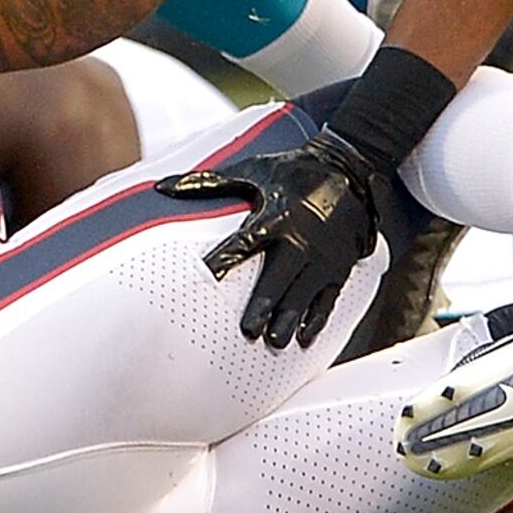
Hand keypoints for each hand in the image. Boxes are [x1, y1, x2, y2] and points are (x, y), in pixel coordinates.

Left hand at [163, 130, 387, 347]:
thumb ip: (208, 182)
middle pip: (277, 277)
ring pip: (303, 293)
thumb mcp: (252, 170)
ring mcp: (321, 256)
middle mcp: (300, 239)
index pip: (245, 241)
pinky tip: (304, 338)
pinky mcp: (338, 267)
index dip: (226, 258)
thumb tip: (163, 187)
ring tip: (274, 342)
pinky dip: (317, 319)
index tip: (207, 275)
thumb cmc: (293, 173)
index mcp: (275, 215)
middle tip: (249, 330)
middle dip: (264, 304)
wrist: (349, 173)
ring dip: (288, 318)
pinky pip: (328, 297)